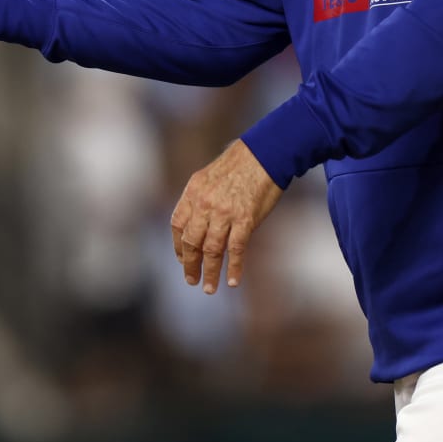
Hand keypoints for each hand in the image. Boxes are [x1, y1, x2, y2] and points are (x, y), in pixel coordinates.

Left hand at [170, 140, 282, 293]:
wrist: (264, 154)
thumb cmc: (240, 165)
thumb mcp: (209, 177)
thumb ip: (200, 199)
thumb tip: (197, 223)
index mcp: (193, 192)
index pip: (178, 224)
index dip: (178, 245)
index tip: (182, 258)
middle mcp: (204, 204)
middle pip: (191, 241)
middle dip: (190, 265)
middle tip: (192, 280)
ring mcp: (224, 213)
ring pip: (211, 250)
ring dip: (210, 272)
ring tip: (209, 288)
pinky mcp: (245, 219)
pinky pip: (236, 249)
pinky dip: (234, 267)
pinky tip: (233, 281)